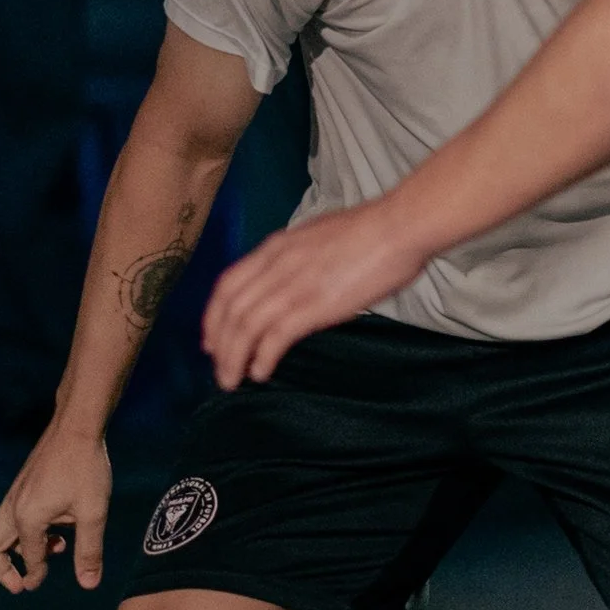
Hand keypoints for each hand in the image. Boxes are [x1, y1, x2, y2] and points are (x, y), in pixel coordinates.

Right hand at [0, 421, 109, 593]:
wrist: (77, 427)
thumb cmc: (86, 468)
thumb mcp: (94, 513)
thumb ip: (89, 551)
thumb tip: (88, 584)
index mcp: (27, 517)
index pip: (29, 558)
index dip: (35, 576)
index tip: (38, 587)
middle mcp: (13, 508)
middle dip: (1, 570)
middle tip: (20, 585)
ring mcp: (15, 496)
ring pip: (0, 532)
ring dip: (18, 550)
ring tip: (52, 552)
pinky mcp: (22, 487)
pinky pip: (13, 519)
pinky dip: (26, 533)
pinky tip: (58, 530)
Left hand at [201, 202, 410, 388]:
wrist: (399, 228)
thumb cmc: (371, 232)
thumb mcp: (319, 237)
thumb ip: (299, 258)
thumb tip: (296, 279)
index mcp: (276, 247)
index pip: (228, 283)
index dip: (213, 315)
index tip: (211, 339)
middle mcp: (276, 265)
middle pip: (230, 309)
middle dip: (219, 344)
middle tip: (220, 369)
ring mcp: (294, 285)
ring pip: (246, 327)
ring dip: (234, 358)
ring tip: (233, 380)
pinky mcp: (314, 305)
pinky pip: (275, 336)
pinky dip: (262, 357)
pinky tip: (261, 372)